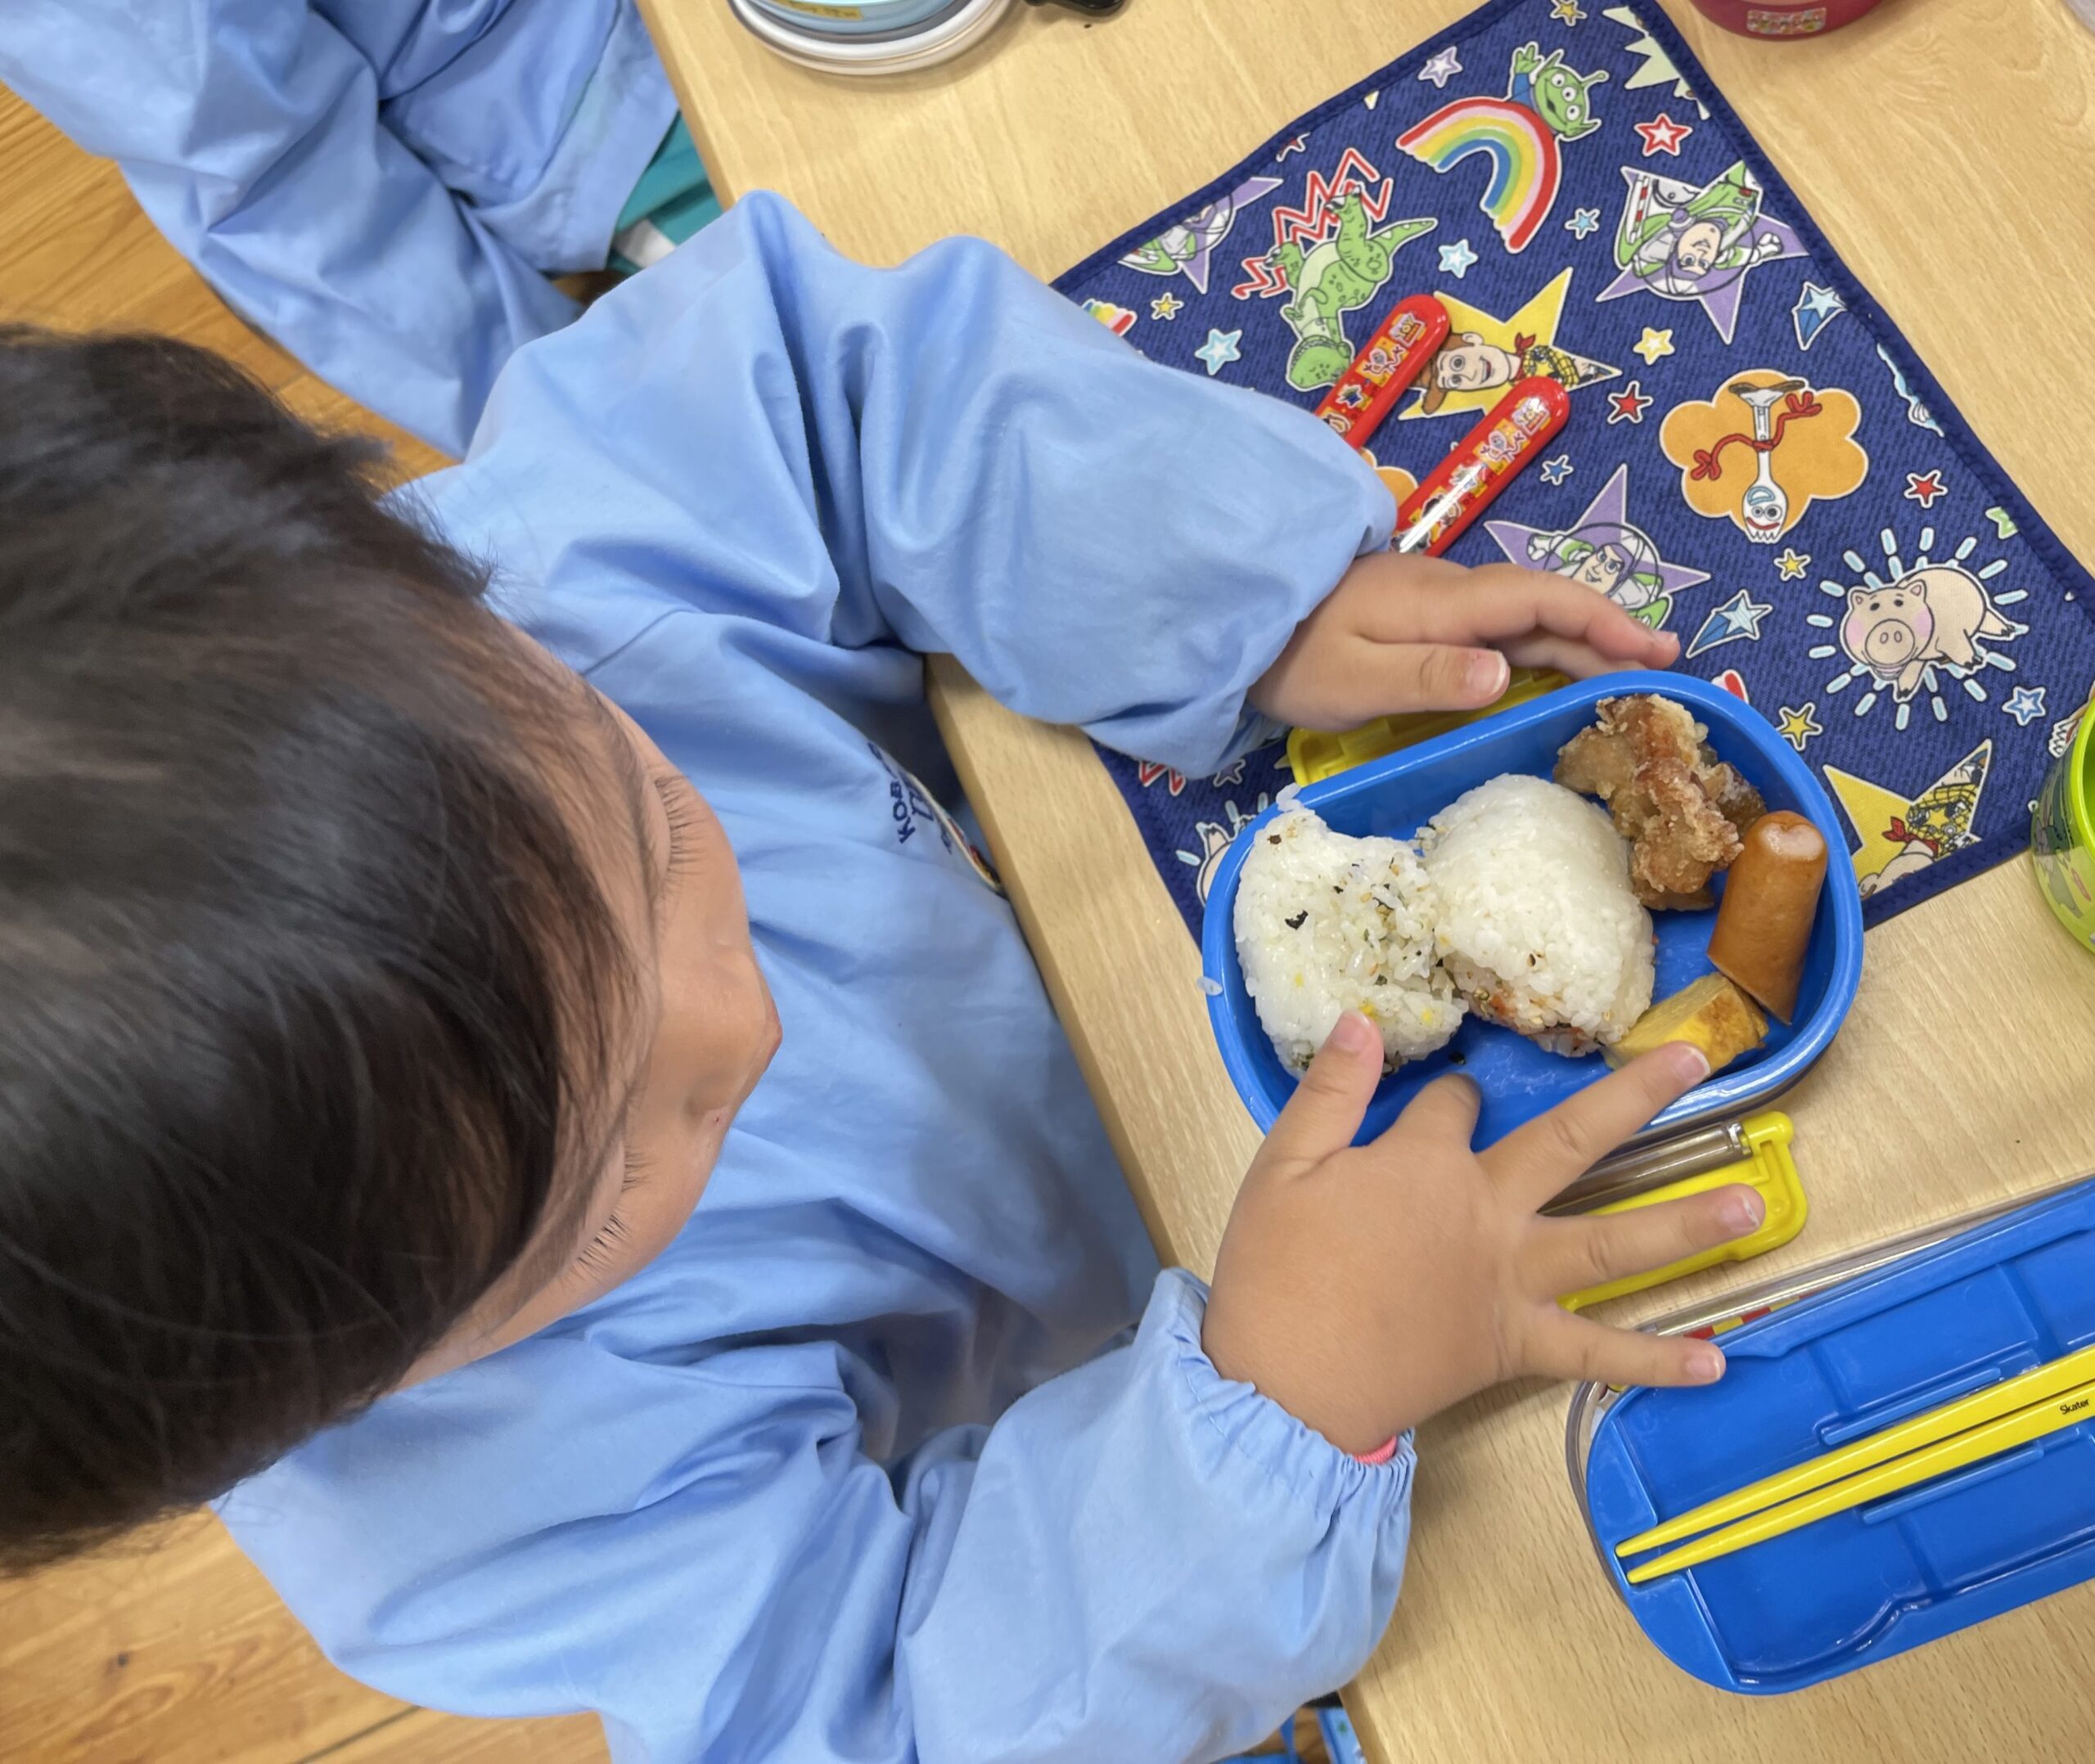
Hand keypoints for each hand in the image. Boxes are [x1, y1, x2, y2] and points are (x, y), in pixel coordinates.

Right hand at [1201, 1014, 1759, 1453]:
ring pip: (1613, 1245)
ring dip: (1686, 1224)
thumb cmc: (1275, 1272)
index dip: (1451, 1096)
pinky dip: (1656, 1363)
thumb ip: (1330, 1092)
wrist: (1285, 1385)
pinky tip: (1716, 1362)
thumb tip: (1362, 1018)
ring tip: (1756, 1204)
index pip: (1453, 1104)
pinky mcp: (1516, 1346)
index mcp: (1425, 1164)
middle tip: (1700, 1060)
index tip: (1444, 1100)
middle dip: (1636, 1097)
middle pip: (1574, 1143)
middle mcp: (1489, 1211)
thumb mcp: (1281, 1167)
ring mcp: (1512, 1282)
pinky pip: (1596, 1356)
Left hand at [1250, 552, 1678, 732]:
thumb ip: (1426, 675)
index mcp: (1441, 602)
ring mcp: (1434, 604)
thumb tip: (1503, 674)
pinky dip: (1541, 649)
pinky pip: (1497, 630)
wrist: (1231, 620)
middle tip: (1664, 668)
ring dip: (1579, 642)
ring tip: (1629, 672)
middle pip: (1543, 608)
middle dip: (1607, 632)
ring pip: (1523, 619)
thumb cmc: (1288, 655)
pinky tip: (1556, 674)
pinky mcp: (1419, 620)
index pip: (1539, 602)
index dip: (1601, 621)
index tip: (1652, 648)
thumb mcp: (1351, 677)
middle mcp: (1449, 594)